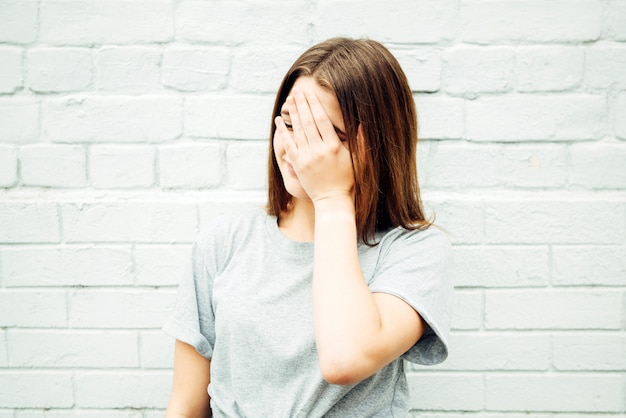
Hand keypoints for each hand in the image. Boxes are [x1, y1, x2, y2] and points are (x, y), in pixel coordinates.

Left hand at [274, 88, 354, 202]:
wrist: (331, 199)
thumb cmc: (347, 179)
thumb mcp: (358, 161)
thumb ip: (360, 142)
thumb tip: (362, 123)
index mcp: (333, 146)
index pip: (322, 120)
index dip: (315, 105)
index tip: (310, 93)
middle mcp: (318, 150)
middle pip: (308, 122)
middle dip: (302, 105)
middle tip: (297, 91)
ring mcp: (306, 157)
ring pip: (297, 130)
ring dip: (292, 114)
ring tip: (289, 100)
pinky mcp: (297, 164)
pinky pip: (288, 144)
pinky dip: (282, 132)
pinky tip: (278, 121)